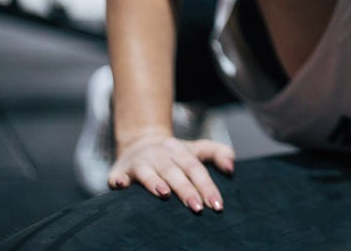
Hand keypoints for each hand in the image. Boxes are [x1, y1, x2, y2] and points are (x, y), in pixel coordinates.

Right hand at [108, 133, 234, 211]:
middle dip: (186, 190)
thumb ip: (217, 153)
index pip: (196, 170)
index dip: (207, 186)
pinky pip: (118, 175)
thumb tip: (232, 168)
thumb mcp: (196, 149)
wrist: (140, 141)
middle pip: (175, 173)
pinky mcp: (121, 170)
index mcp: (181, 152)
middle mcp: (161, 156)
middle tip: (198, 208)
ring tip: (163, 194)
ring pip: (149, 172)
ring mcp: (141, 163)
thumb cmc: (174, 154)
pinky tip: (120, 186)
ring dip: (154, 182)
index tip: (217, 205)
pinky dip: (118, 180)